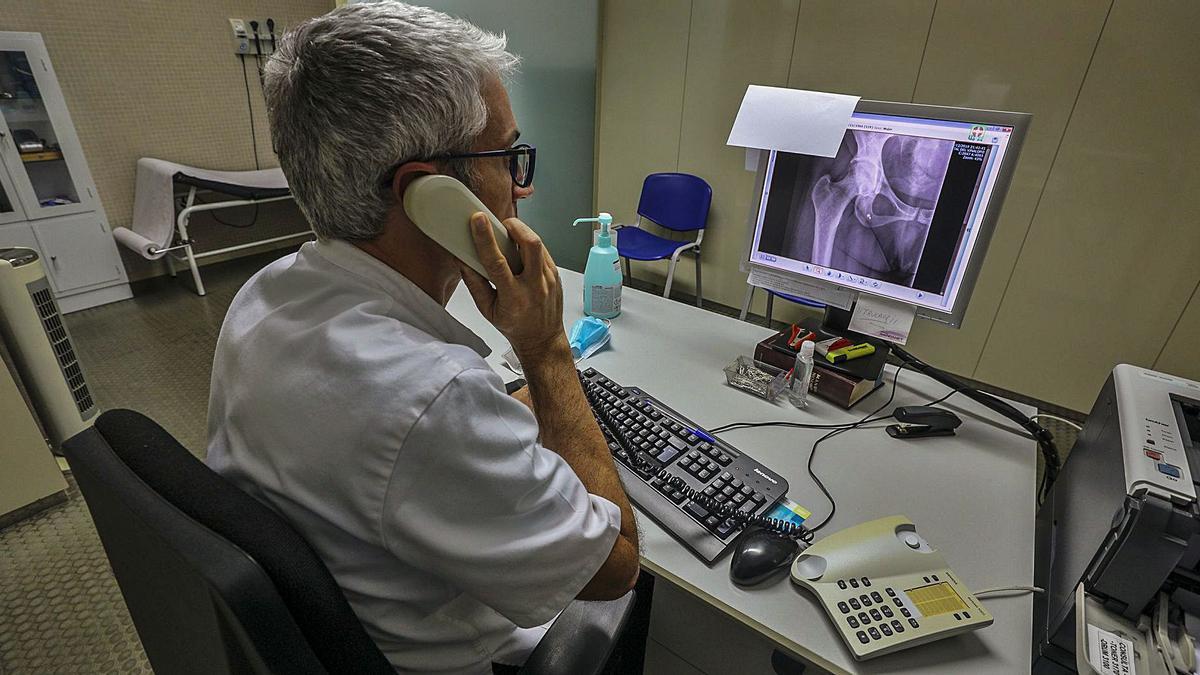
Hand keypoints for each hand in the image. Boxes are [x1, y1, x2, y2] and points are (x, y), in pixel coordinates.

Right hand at [460, 212, 567, 361]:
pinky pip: (543, 252)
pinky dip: (530, 246)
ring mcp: (549, 280)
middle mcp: (535, 287)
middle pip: (530, 244)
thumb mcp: (487, 310)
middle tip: (502, 224)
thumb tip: (462, 259)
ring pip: (538, 244)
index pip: (498, 263)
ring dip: (522, 234)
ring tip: (509, 237)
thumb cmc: (514, 326)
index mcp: (513, 298)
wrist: (542, 339)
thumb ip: (474, 283)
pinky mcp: (556, 275)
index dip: (485, 239)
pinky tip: (521, 252)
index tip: (478, 221)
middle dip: (515, 226)